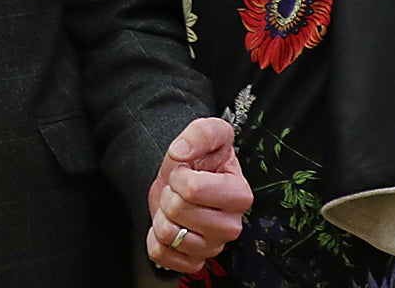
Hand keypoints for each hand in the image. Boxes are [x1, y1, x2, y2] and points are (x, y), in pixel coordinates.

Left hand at [145, 117, 249, 274]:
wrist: (184, 179)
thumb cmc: (200, 159)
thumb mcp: (207, 132)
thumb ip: (200, 133)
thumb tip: (180, 152)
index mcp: (239, 195)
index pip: (193, 189)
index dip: (180, 176)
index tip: (186, 172)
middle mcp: (231, 227)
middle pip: (178, 210)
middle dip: (170, 194)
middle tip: (179, 190)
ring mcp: (214, 248)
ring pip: (168, 234)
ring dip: (162, 215)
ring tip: (176, 207)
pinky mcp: (195, 262)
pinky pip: (161, 254)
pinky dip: (155, 238)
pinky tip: (170, 225)